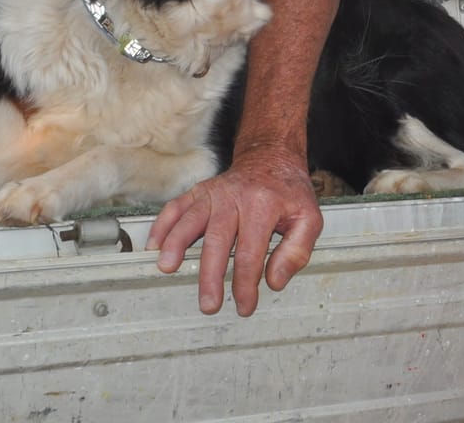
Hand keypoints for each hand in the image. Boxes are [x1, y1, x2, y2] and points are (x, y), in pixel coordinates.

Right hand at [147, 146, 322, 315]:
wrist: (271, 157)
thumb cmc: (288, 191)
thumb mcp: (309, 219)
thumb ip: (297, 251)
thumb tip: (275, 281)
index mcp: (263, 206)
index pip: (250, 252)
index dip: (246, 284)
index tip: (245, 306)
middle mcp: (235, 198)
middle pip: (218, 240)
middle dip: (211, 276)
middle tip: (209, 304)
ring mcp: (213, 194)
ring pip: (191, 221)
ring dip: (176, 244)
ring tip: (167, 267)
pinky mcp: (199, 192)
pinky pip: (176, 207)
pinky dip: (162, 225)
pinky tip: (154, 245)